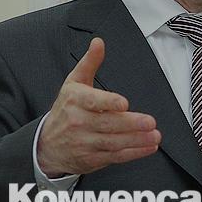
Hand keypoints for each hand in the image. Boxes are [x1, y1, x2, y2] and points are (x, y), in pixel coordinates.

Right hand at [36, 37, 160, 176]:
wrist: (46, 145)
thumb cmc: (65, 110)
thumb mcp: (73, 83)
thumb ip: (89, 63)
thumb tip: (99, 43)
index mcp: (75, 100)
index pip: (92, 102)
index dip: (108, 103)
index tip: (124, 103)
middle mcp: (78, 122)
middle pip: (107, 124)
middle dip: (130, 124)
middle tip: (149, 121)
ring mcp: (84, 143)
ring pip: (113, 142)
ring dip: (136, 140)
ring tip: (154, 135)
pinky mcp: (92, 159)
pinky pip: (115, 156)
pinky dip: (133, 153)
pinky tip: (148, 147)